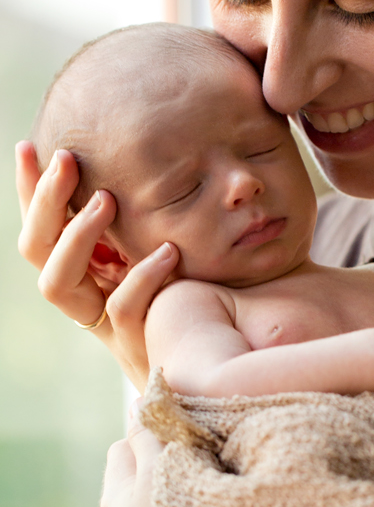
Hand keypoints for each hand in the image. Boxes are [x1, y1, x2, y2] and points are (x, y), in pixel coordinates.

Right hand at [16, 142, 177, 388]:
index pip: (41, 226)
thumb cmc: (190, 296)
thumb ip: (148, 220)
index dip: (29, 190)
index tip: (31, 146)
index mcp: (81, 269)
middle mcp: (81, 295)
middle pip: (35, 250)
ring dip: (77, 236)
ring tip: (108, 199)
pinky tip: (168, 252)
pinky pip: (122, 309)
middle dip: (45, 202)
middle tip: (68, 160)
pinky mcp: (133, 343)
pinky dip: (142, 277)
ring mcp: (101, 323)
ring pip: (57, 283)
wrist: (210, 361)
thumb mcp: (164, 250)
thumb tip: (144, 159)